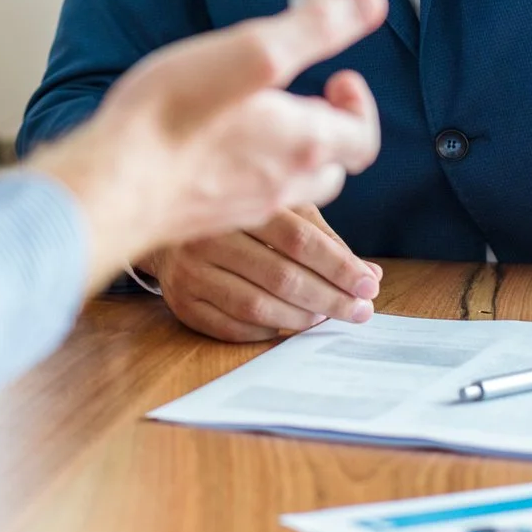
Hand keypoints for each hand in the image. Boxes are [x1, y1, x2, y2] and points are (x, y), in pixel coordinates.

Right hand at [27, 0, 386, 289]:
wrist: (112, 185)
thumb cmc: (173, 119)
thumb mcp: (251, 53)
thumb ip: (314, 28)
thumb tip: (370, 0)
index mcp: (304, 143)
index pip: (363, 137)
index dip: (359, 105)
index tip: (338, 76)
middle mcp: (283, 182)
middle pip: (332, 166)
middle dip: (327, 129)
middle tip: (302, 97)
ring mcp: (245, 205)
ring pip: (290, 184)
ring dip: (289, 153)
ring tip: (259, 120)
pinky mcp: (209, 216)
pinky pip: (248, 197)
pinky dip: (249, 171)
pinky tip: (214, 147)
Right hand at [146, 203, 382, 342]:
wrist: (162, 220)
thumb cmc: (236, 217)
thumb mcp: (278, 210)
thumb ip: (323, 239)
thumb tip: (369, 276)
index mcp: (239, 201)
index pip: (299, 238)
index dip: (339, 265)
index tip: (368, 286)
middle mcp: (209, 234)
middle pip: (282, 276)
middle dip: (329, 298)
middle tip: (359, 311)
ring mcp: (191, 270)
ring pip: (258, 306)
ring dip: (302, 318)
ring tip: (326, 316)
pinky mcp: (181, 300)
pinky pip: (233, 326)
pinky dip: (267, 330)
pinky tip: (285, 322)